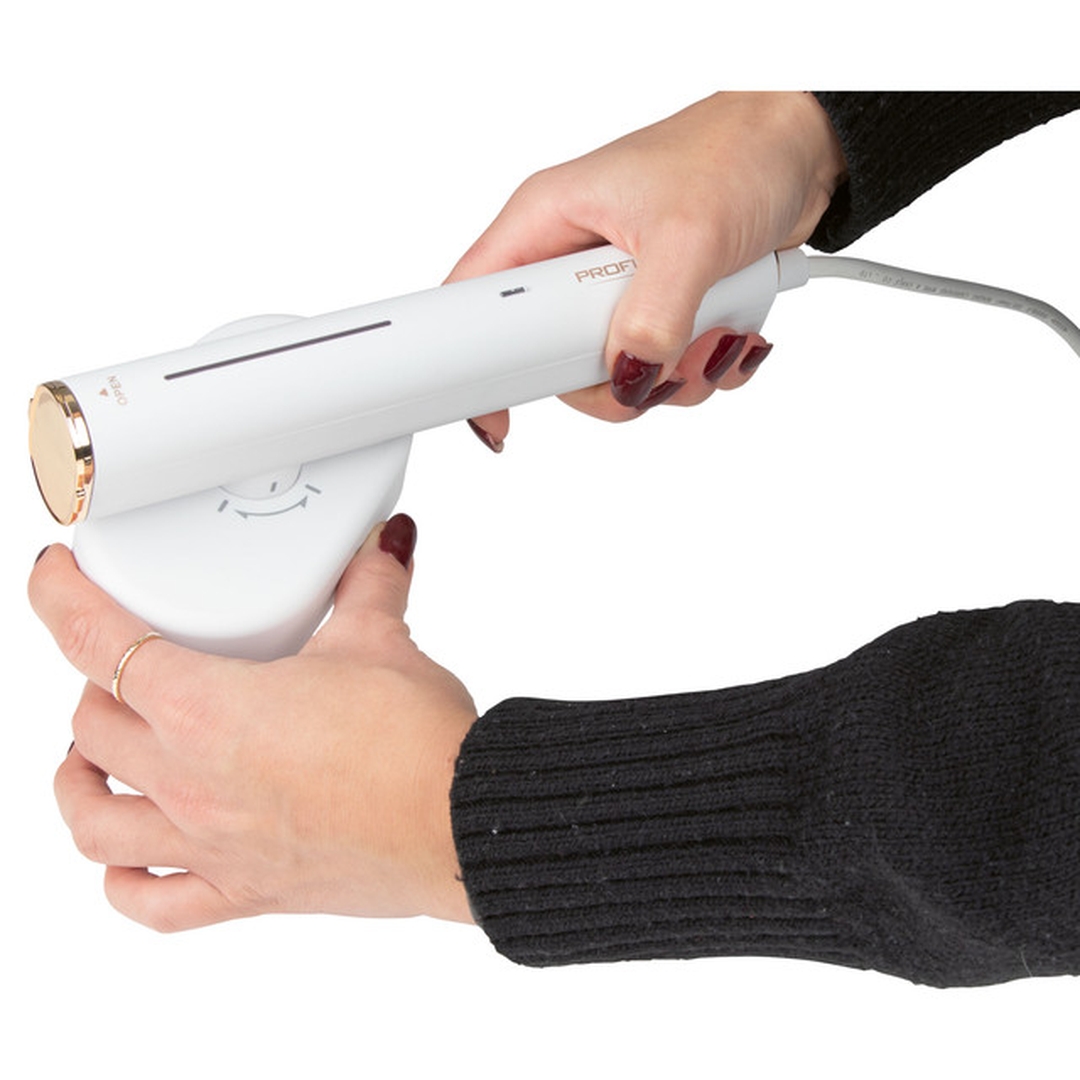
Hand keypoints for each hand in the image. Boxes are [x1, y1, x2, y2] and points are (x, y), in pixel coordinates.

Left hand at [29, 516, 476, 930]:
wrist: (460, 823)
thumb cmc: (415, 743)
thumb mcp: (380, 640)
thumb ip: (368, 583)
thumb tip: (382, 545)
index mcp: (208, 708)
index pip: (97, 643)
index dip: (61, 600)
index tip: (54, 580)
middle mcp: (191, 781)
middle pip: (91, 728)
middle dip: (95, 685)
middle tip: (125, 663)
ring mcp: (211, 844)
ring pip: (93, 823)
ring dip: (77, 782)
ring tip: (90, 757)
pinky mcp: (245, 891)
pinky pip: (151, 903)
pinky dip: (122, 881)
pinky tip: (130, 858)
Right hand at [450, 91, 846, 446]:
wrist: (802, 147)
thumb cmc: (736, 151)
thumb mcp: (690, 233)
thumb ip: (654, 313)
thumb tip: (629, 374)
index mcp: (549, 220)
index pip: (478, 300)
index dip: (478, 365)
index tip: (499, 416)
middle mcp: (574, 258)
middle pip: (553, 358)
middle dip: (615, 377)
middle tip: (653, 364)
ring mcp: (618, 289)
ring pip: (616, 373)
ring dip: (674, 375)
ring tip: (712, 330)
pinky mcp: (660, 308)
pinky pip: (663, 368)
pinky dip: (703, 365)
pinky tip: (728, 329)